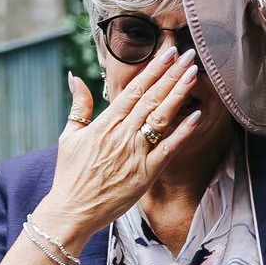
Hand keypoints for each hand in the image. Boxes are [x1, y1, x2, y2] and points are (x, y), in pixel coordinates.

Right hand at [35, 51, 203, 242]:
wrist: (71, 211)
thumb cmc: (70, 176)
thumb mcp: (69, 136)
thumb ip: (78, 106)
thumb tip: (75, 78)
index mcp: (105, 123)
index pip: (134, 89)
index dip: (153, 69)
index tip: (168, 52)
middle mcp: (122, 134)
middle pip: (152, 98)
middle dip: (171, 74)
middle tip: (188, 54)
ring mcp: (135, 154)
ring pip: (161, 117)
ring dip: (179, 94)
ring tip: (193, 74)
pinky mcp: (145, 174)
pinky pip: (168, 149)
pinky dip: (182, 132)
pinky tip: (196, 115)